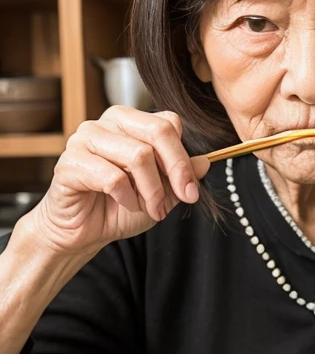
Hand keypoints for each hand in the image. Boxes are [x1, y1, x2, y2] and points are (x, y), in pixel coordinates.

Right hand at [28, 107, 208, 256]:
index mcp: (130, 121)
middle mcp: (106, 123)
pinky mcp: (69, 163)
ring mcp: (84, 139)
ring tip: (151, 209)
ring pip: (137, 155)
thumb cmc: (119, 207)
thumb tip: (206, 162)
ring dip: (151, 190)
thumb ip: (181, 176)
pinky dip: (126, 197)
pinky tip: (125, 205)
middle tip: (182, 197)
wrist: (84, 232)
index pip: (168, 123)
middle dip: (176, 169)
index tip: (190, 189)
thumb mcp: (161, 193)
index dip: (183, 157)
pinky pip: (111, 177)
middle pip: (157, 131)